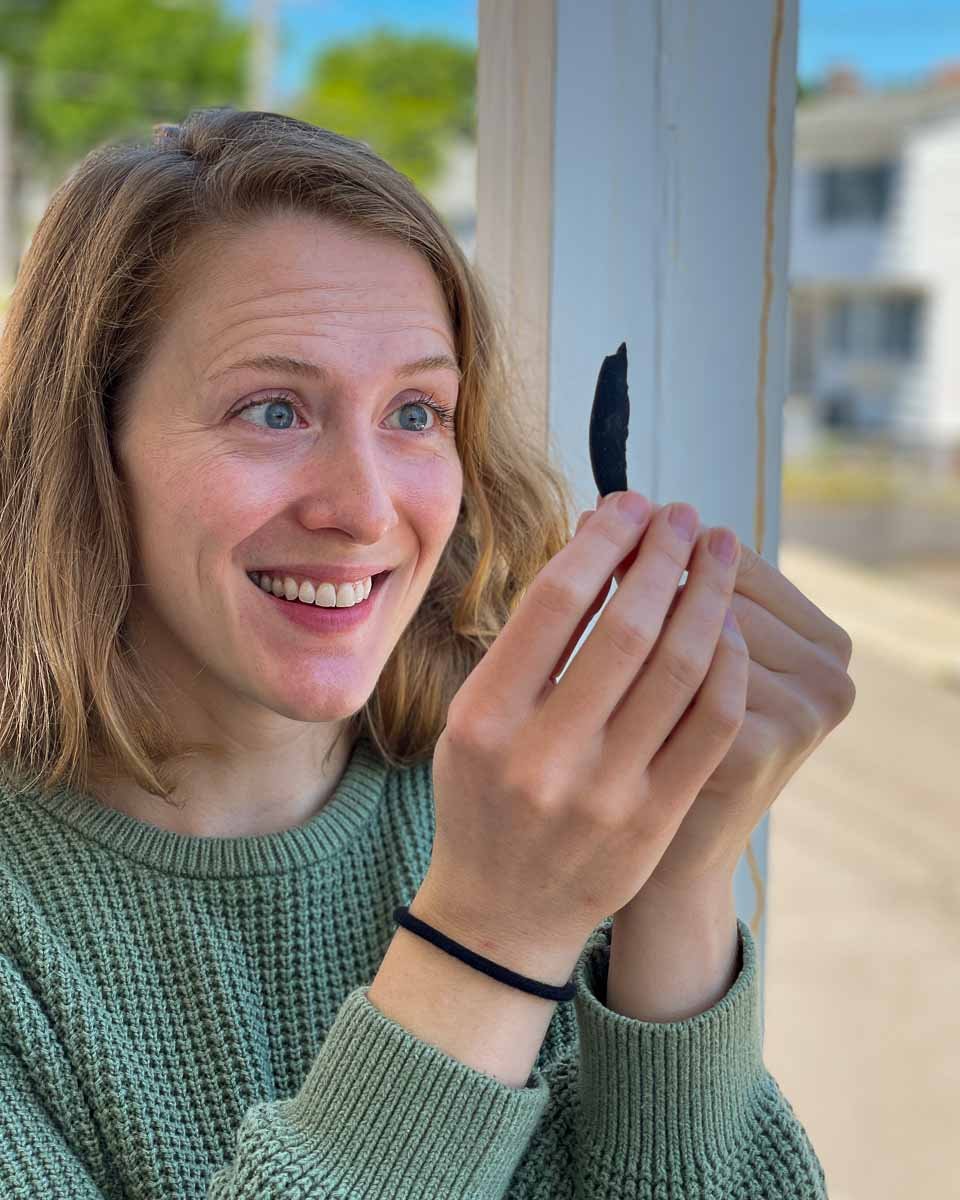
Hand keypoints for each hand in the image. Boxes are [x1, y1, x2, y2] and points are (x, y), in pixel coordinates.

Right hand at [416, 491, 747, 985]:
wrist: (501, 916)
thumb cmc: (482, 800)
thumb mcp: (471, 721)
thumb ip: (525, 647)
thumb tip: (599, 550)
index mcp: (483, 719)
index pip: (555, 602)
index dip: (602, 539)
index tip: (630, 505)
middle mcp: (542, 755)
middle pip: (628, 626)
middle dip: (666, 555)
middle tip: (687, 516)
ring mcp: (605, 793)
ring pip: (682, 669)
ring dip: (710, 596)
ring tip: (722, 552)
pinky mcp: (654, 820)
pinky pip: (711, 724)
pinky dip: (728, 664)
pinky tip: (731, 629)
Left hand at [603, 500, 856, 894]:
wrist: (666, 861)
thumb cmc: (665, 747)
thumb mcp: (687, 667)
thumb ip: (673, 598)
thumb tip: (607, 509)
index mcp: (823, 640)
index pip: (738, 561)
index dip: (667, 536)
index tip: (610, 507)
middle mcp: (831, 673)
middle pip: (722, 590)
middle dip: (647, 555)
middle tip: (588, 519)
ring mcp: (807, 713)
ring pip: (705, 632)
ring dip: (638, 595)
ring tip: (576, 568)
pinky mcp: (763, 752)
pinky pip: (690, 684)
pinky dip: (643, 661)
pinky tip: (589, 646)